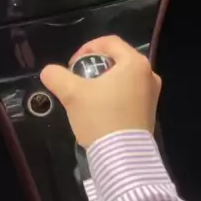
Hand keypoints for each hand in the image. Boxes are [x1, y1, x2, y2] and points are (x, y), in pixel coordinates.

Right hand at [40, 36, 161, 147]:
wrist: (123, 157)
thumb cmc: (100, 118)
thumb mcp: (72, 94)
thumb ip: (56, 76)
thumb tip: (48, 72)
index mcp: (135, 63)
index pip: (109, 42)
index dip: (86, 48)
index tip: (72, 65)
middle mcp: (149, 75)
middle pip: (117, 59)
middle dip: (94, 66)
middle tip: (77, 80)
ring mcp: (152, 94)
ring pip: (123, 78)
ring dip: (104, 82)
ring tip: (86, 96)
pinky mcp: (150, 112)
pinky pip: (130, 94)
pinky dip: (114, 95)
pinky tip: (100, 110)